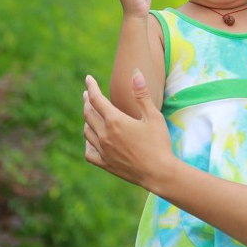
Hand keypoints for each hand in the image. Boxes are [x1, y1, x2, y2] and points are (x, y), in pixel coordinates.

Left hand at [83, 71, 173, 188]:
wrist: (158, 173)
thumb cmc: (159, 143)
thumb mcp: (153, 116)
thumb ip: (141, 95)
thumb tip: (135, 73)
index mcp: (115, 121)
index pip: (96, 99)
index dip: (91, 87)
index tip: (88, 78)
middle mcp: (105, 135)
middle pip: (88, 114)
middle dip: (87, 101)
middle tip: (88, 94)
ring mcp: (103, 150)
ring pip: (87, 131)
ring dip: (87, 120)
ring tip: (91, 114)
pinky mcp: (105, 164)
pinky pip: (89, 152)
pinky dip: (88, 142)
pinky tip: (92, 140)